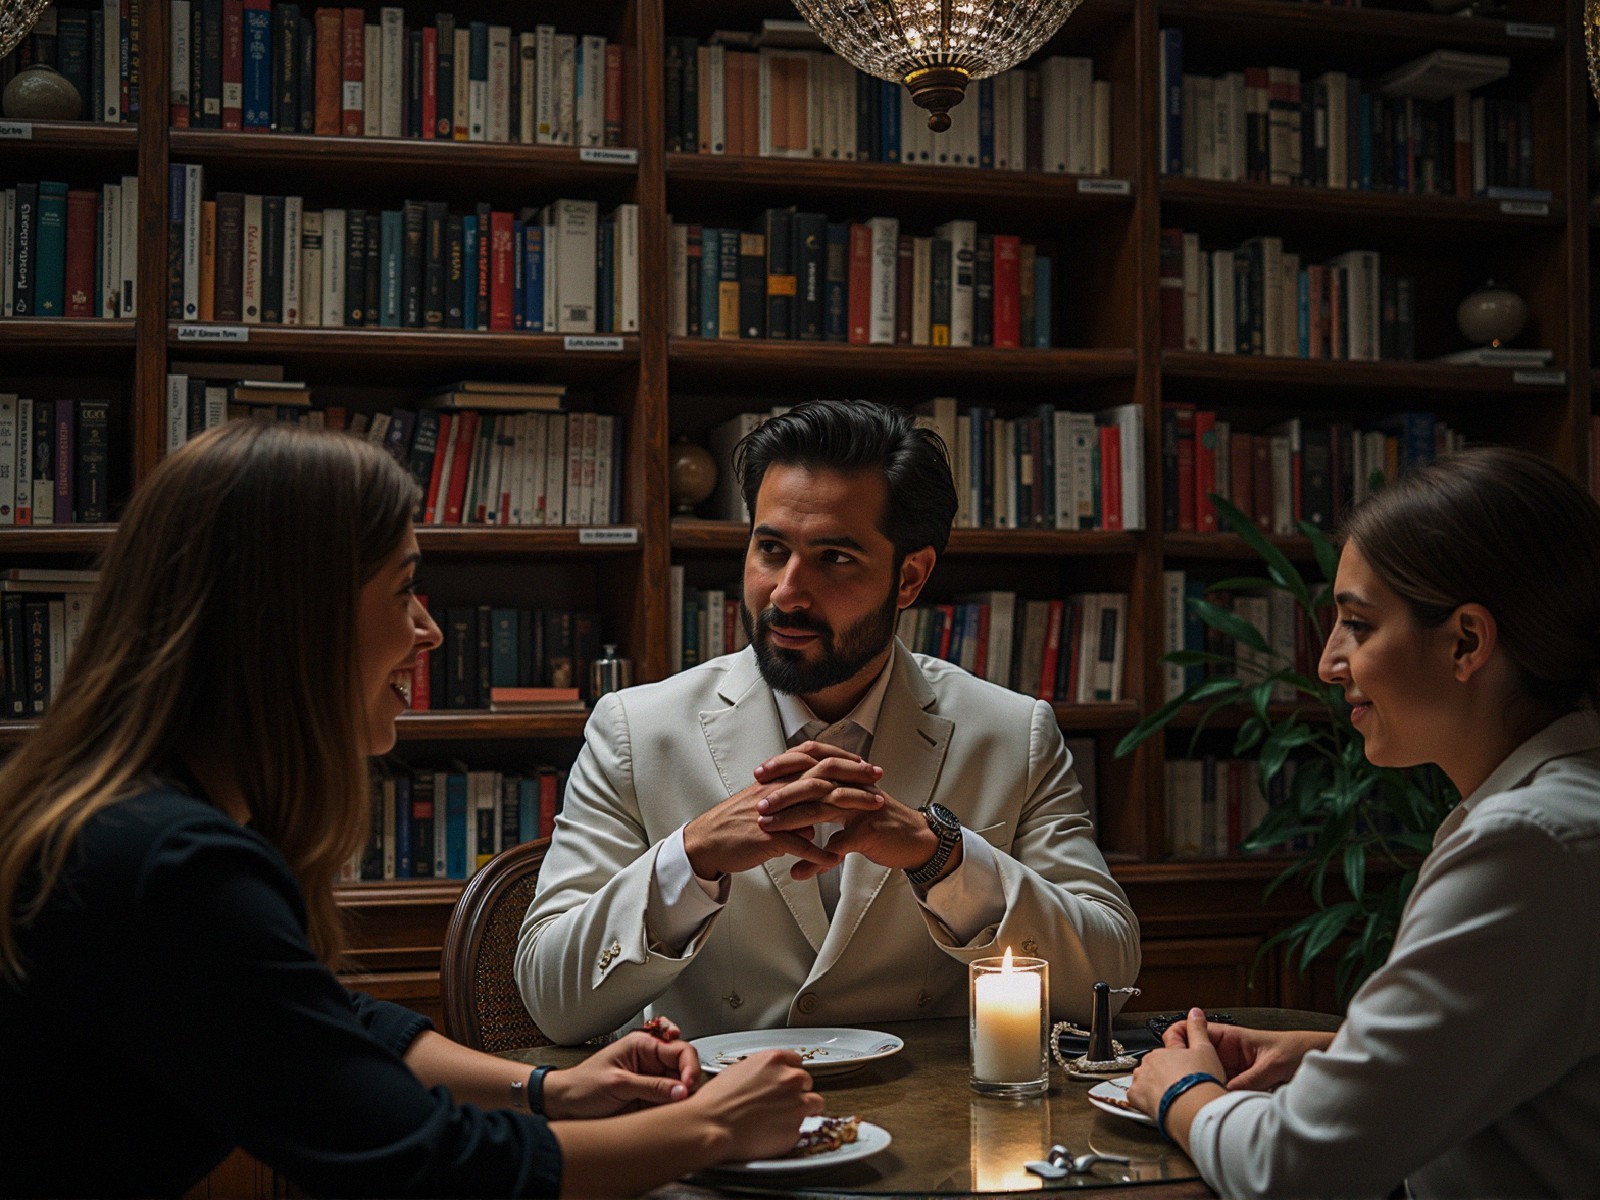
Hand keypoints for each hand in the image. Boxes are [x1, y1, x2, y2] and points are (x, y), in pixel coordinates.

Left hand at [541, 1030, 700, 1118]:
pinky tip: (673, 1111)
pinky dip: (676, 1107)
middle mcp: (651, 1061)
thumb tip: (681, 1090)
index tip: (688, 1086)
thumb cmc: (582, 1086)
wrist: (564, 1105)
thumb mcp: (617, 1084)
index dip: (689, 1067)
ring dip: (683, 1095)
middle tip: (685, 1097)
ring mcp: (652, 1080)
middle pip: (685, 1067)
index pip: (680, 1050)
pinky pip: (671, 1101)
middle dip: (689, 1081)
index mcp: (643, 1045)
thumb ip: (651, 1087)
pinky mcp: (650, 1099)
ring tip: (679, 1105)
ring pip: (681, 1085)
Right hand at [684, 744, 881, 878]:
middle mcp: (777, 790)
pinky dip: (818, 853)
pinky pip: (797, 844)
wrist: (705, 842)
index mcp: (776, 780)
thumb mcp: (765, 809)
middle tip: (878, 778)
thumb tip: (813, 825)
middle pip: (822, 775)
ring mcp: (773, 813)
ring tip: (871, 812)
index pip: (814, 760)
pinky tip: (835, 859)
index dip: (841, 759)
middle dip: (854, 775)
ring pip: (816, 805)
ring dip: (848, 808)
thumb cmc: (733, 825)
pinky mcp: (766, 837)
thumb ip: (791, 812)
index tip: (864, 763)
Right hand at [689, 1050, 824, 1162]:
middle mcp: (791, 1079)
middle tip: (780, 1102)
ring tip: (780, 1118)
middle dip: (796, 1091)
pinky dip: (790, 1132)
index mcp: (775, 1061)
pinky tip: (771, 1133)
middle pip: (807, 1082)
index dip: (789, 1073)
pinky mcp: (795, 1130)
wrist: (711, 1125)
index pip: (797, 1061)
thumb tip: (768, 1077)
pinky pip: (801, 1129)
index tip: (785, 1082)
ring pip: (814, 1104)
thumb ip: (762, 1070)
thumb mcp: (739, 1069)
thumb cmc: (717, 1100)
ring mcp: (797, 1105)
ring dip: (802, 1110)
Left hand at [759, 773, 939, 882]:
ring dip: (791, 820)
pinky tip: (800, 870)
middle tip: (758, 802)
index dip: (785, 764)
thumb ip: (828, 797)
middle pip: (812, 781)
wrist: (917, 837)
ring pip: (821, 809)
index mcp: (846, 778)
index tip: (760, 772)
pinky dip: (816, 860)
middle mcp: (852, 787)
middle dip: (781, 792)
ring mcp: (860, 808)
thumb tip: (801, 801)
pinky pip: (838, 846)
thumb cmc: (883, 821)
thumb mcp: (854, 803)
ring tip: (769, 828)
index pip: (812, 761)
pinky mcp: (867, 832)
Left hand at [1127, 1008, 1227, 1120]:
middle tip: (1183, 1085)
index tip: (1183, 1066)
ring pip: (1146, 1080)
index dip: (1178, 1056)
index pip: (1168, 1047)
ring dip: (1155, 1087)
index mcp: (1164, 1050)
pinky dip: (1145, 1100)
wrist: (1193, 1109)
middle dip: (1167, 1073)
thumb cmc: (1200, 1082)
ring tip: (1173, 1098)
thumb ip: (1198, 1029)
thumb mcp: (1205, 1050)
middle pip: (1157, 1066)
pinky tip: (1159, 1105)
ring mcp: (1141, 1079)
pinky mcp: (1136, 1097)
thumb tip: (1194, 1012)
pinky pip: (1137, 1097)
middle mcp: (1149, 1062)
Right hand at [1164, 1019, 1331, 1091]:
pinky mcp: (1242, 1084)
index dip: (1180, 1038)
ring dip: (1204, 1084)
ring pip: (1209, 1075)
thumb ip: (1249, 1079)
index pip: (1196, 1031)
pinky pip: (1222, 1089)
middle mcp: (1229, 1052)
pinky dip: (1217, 1096)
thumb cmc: (1298, 1049)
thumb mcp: (1272, 1064)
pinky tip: (1215, 1103)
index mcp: (1232, 1037)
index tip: (1170, 1051)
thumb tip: (1226, 1094)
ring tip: (1198, 1096)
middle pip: (1197, 1057)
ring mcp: (1234, 1069)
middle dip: (1188, 1067)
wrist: (1319, 1058)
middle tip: (1182, 1082)